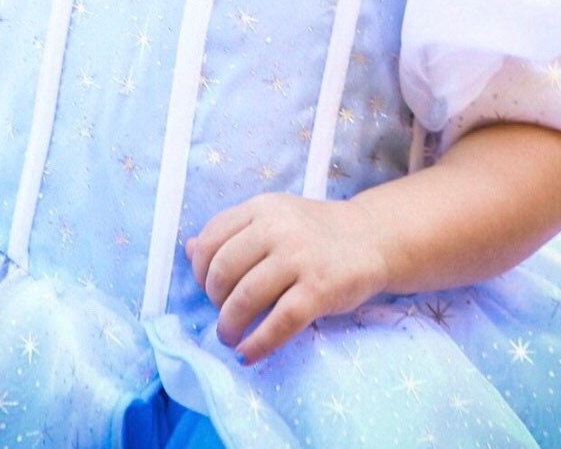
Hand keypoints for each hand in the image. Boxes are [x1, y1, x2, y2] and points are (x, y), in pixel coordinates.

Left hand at [185, 192, 388, 363]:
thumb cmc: (315, 232)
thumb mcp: (273, 219)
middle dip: (214, 300)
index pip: (212, 238)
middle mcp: (278, 227)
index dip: (200, 270)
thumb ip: (234, 232)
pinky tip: (248, 354)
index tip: (208, 289)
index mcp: (262, 207)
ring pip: (245, 297)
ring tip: (230, 337)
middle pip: (223, 270)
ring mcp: (299, 257)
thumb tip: (188, 249)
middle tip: (223, 315)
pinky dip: (257, 344)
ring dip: (229, 326)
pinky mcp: (319, 289)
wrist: (372, 237)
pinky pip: (278, 323)